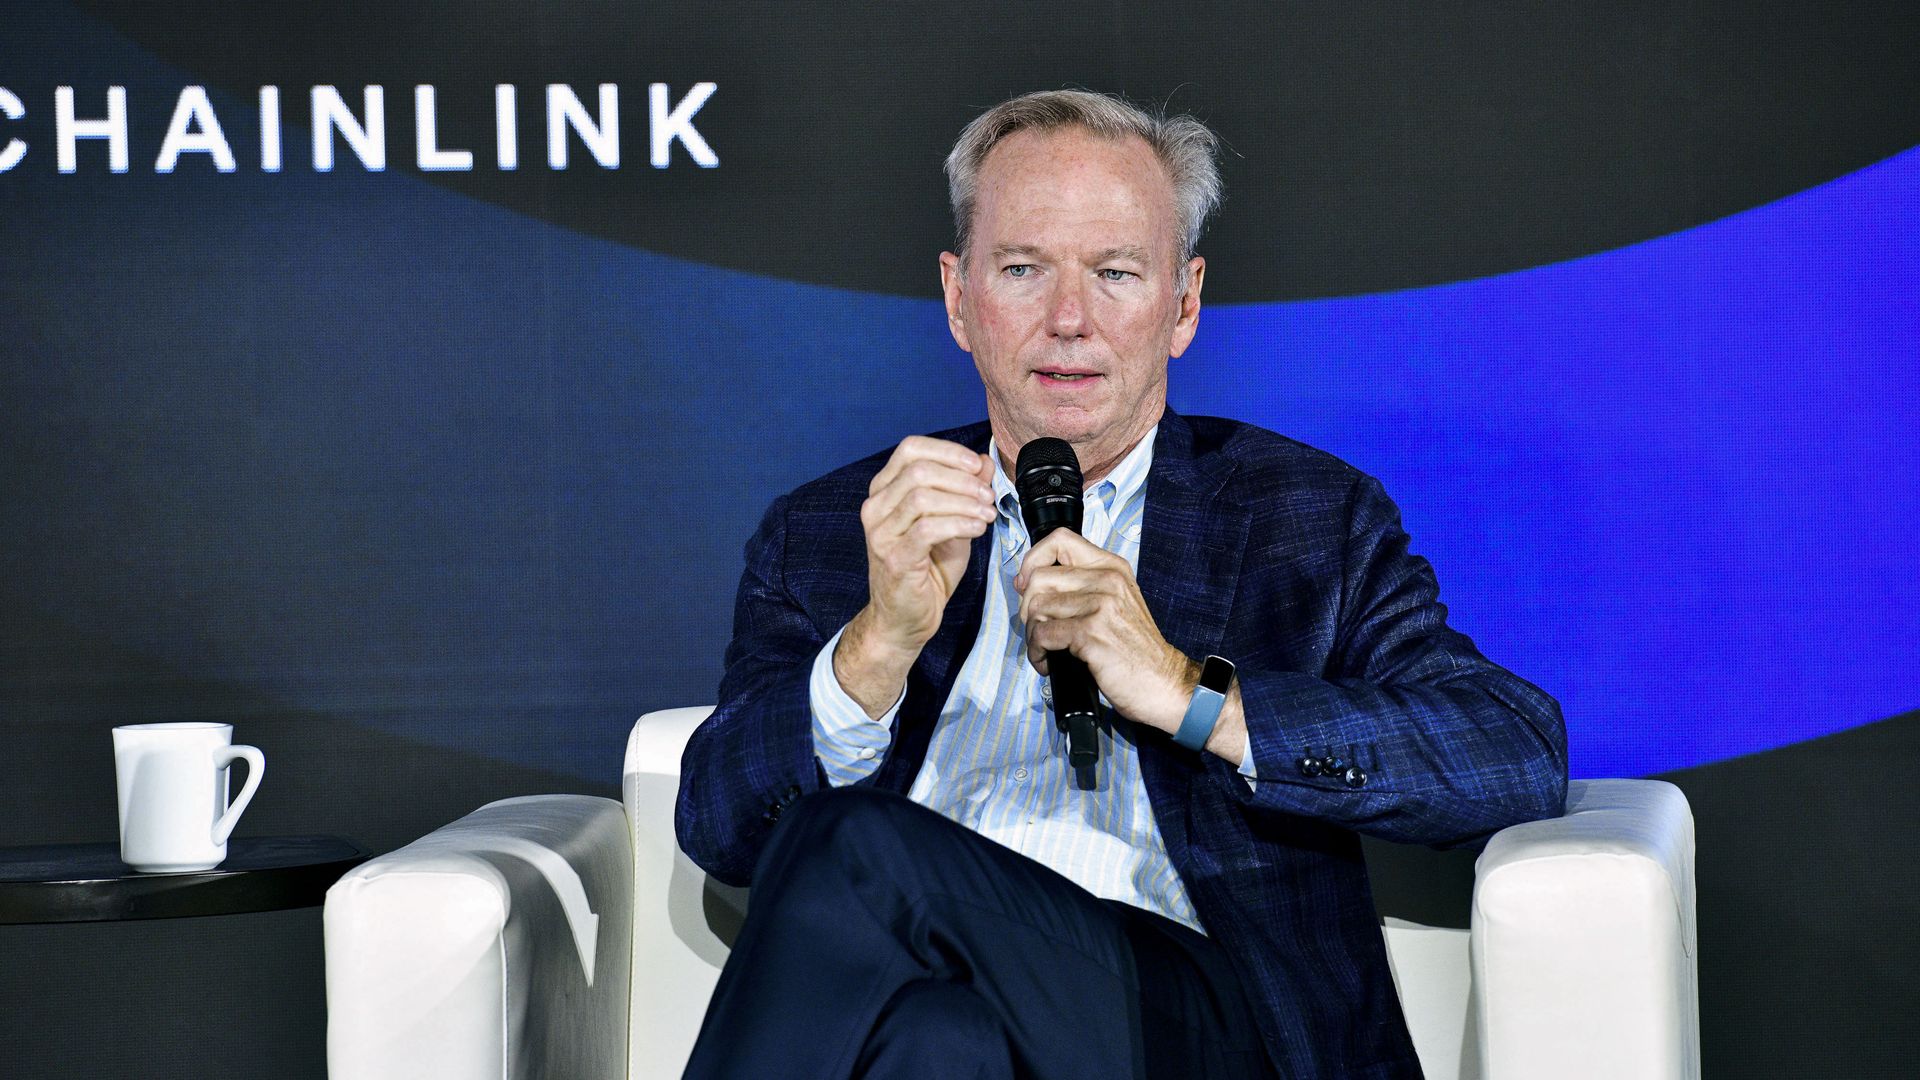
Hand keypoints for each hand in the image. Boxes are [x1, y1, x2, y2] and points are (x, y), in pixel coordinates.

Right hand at [835, 437, 995, 716]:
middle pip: (919, 470)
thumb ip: (965, 491)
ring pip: (923, 497)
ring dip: (964, 502)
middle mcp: (875, 507)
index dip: (948, 452)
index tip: (978, 467)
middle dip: (962, 479)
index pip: (911, 449)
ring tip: (987, 514)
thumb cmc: (927, 570)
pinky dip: (959, 523)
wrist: (905, 619)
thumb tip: (984, 462)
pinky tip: (978, 529)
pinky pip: (928, 528)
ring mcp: (880, 533)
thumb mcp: (952, 522)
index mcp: (884, 491)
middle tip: (988, 497)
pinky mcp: (893, 557)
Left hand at [1014, 529, 1198, 733]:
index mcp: (1112, 567)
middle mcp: (1108, 579)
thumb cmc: (1133, 649)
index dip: (1033, 560)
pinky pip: (1043, 634)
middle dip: (1026, 608)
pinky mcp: (1091, 632)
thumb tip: (1026, 581)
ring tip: (1045, 651)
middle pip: (1039, 577)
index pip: (1060, 540)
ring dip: (1031, 635)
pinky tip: (1048, 663)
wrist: (1161, 681)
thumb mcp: (1114, 603)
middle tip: (1037, 629)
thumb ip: (1079, 587)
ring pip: (1036, 607)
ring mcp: (1101, 605)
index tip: (1027, 584)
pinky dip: (1037, 653)